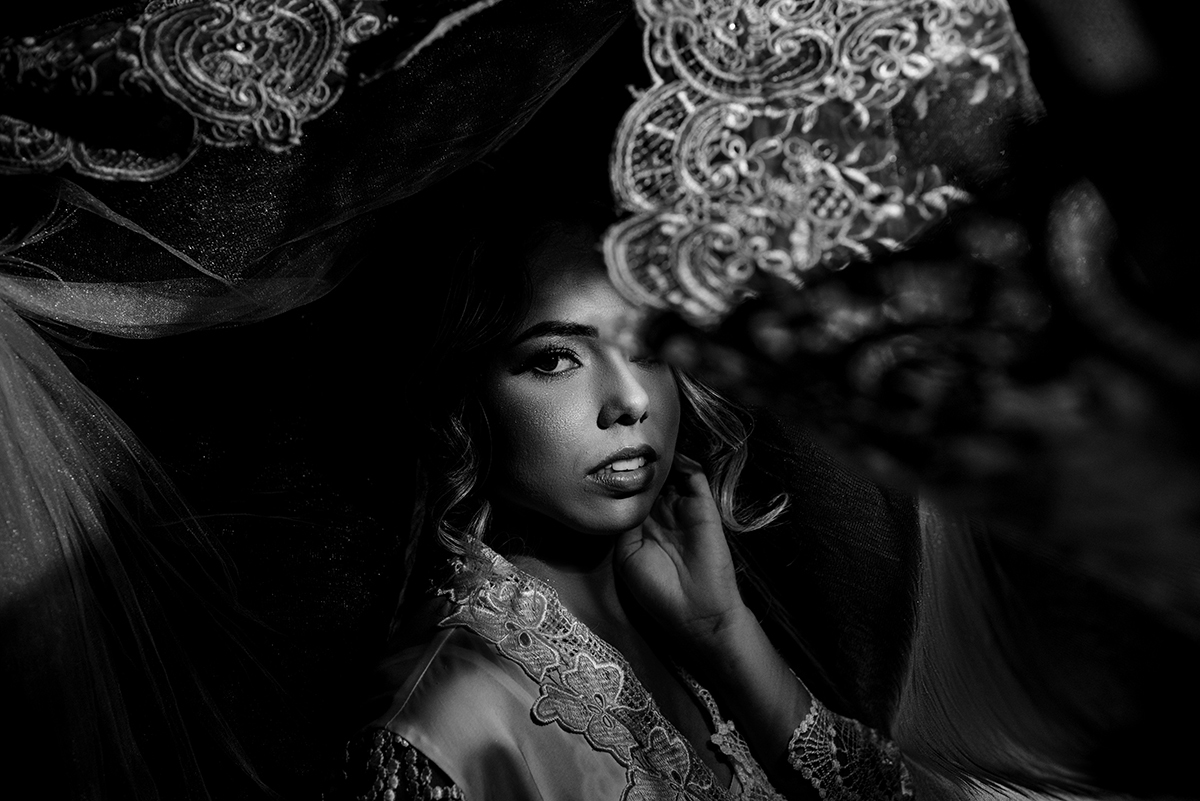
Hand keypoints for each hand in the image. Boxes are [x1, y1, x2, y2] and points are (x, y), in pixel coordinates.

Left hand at [615, 453, 750, 649]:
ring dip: (660, 461)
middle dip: (639, 465)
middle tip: (625, 446)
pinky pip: (694, 476)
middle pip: (650, 481)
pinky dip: (684, 462)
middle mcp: (662, 515)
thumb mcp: (627, 556)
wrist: (697, 610)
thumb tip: (619, 495)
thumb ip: (623, 523)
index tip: (606, 461)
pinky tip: (670, 455)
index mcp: (642, 528)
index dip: (621, 480)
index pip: (631, 495)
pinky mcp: (703, 506)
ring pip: (671, 474)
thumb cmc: (658, 590)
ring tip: (646, 446)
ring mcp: (682, 509)